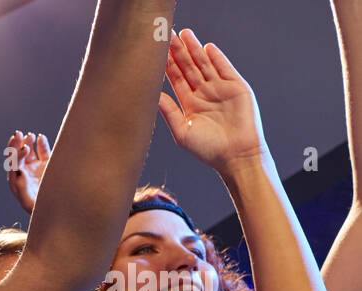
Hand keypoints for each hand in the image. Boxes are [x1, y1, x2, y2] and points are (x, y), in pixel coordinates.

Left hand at [5, 130, 49, 214]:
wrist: (55, 209)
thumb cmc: (40, 209)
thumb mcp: (28, 202)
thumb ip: (21, 188)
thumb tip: (17, 173)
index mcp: (16, 181)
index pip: (13, 164)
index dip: (16, 154)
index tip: (25, 149)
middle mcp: (24, 173)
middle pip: (18, 156)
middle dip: (17, 145)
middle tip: (18, 134)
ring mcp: (35, 168)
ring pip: (29, 152)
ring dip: (28, 142)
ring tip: (30, 135)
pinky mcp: (46, 166)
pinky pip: (42, 152)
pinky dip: (41, 144)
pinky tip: (41, 137)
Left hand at [158, 29, 266, 174]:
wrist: (235, 156)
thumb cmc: (207, 150)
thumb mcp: (182, 132)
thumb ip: (169, 112)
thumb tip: (154, 97)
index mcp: (189, 103)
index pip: (176, 79)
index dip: (167, 65)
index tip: (156, 52)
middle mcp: (204, 93)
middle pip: (189, 67)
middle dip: (178, 52)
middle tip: (168, 35)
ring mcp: (220, 89)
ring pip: (205, 64)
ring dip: (195, 49)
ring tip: (185, 34)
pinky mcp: (237, 88)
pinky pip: (225, 69)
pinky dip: (217, 58)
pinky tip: (207, 48)